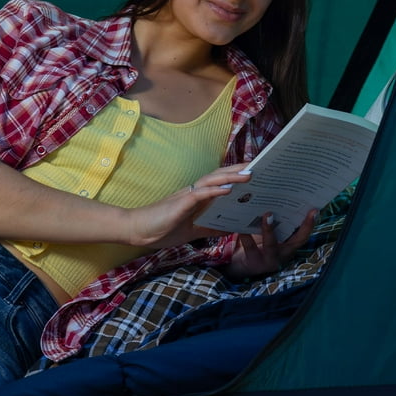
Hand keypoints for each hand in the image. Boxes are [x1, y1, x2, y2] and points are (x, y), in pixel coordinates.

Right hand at [124, 164, 252, 247]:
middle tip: (258, 165)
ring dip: (231, 176)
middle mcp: (194, 192)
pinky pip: (200, 194)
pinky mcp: (181, 203)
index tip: (254, 172)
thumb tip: (227, 228)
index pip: (220, 183)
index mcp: (197, 197)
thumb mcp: (192, 231)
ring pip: (213, 181)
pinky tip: (228, 189)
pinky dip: (215, 191)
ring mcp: (187, 195)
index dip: (236, 176)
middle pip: (220, 176)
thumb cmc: (161, 229)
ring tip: (249, 173)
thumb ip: (209, 227)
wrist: (136, 231)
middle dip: (239, 170)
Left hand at [224, 209, 317, 280]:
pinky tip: (242, 225)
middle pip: (296, 241)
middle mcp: (283, 254)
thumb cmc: (257, 243)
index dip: (310, 224)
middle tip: (301, 209)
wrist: (239, 265)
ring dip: (270, 229)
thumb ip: (276, 221)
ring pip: (271, 245)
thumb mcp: (270, 233)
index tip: (315, 210)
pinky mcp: (253, 263)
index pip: (303, 235)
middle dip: (300, 226)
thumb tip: (278, 195)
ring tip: (267, 214)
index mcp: (288, 246)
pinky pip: (250, 247)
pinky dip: (246, 235)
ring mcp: (269, 260)